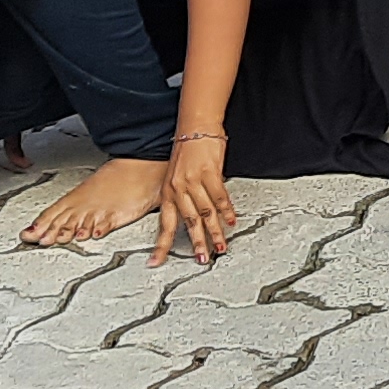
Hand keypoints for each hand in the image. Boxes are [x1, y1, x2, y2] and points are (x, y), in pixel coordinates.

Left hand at [150, 137, 235, 263]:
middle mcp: (178, 189)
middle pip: (189, 222)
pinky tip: (231, 221)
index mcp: (168, 192)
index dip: (161, 245)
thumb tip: (194, 217)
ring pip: (205, 213)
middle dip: (197, 243)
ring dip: (215, 232)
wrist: (196, 127)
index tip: (156, 262)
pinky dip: (227, 211)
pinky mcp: (209, 172)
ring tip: (220, 246)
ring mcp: (193, 181)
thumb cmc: (187, 151)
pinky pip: (219, 197)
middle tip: (201, 258)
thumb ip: (182, 197)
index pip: (164, 224)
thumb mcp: (176, 176)